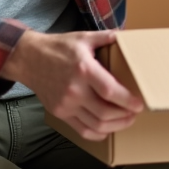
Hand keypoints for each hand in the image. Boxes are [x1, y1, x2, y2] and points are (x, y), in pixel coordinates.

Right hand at [0, 30, 144, 140]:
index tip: (139, 104)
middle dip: (126, 116)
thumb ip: (106, 37)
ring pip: (96, 125)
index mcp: (83, 69)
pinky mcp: (60, 113)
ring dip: (115, 126)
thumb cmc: (58, 47)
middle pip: (105, 112)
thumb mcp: (83, 37)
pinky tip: (107, 128)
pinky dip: (99, 133)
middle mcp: (74, 89)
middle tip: (135, 112)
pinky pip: (82, 130)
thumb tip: (128, 36)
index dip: (127, 100)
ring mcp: (65, 104)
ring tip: (126, 120)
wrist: (29, 58)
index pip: (110, 91)